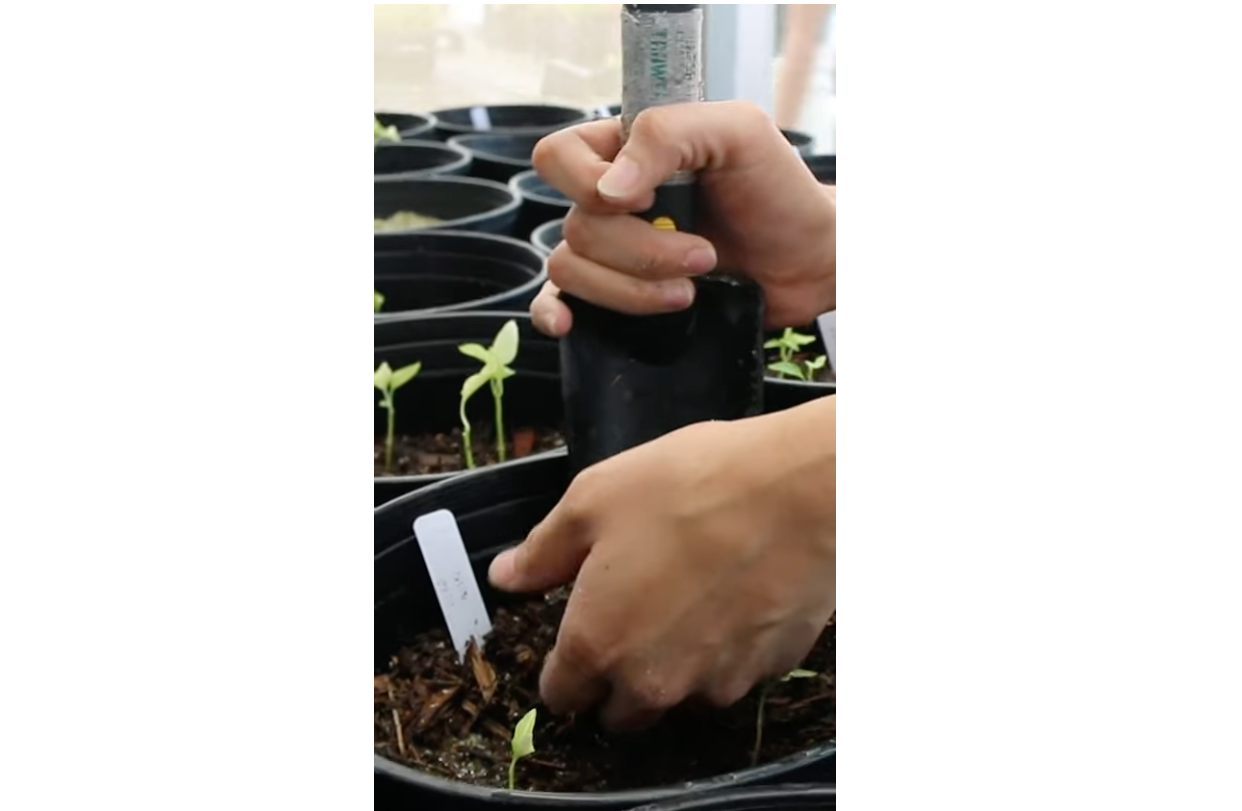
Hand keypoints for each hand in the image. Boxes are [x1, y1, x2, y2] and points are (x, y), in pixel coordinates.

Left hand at [488, 396, 835, 730]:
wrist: (802, 490)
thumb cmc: (688, 485)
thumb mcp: (593, 499)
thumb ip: (542, 551)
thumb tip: (507, 577)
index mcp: (598, 645)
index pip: (562, 696)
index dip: (563, 667)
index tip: (576, 634)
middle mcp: (654, 682)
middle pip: (621, 712)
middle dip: (617, 676)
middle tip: (634, 611)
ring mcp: (717, 683)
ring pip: (681, 695)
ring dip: (676, 664)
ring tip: (692, 595)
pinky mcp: (770, 671)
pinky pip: (735, 672)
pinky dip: (728, 648)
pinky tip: (737, 594)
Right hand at [528, 101, 835, 336]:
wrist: (807, 262)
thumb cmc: (778, 190)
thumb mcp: (737, 132)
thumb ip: (668, 133)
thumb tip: (609, 190)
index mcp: (625, 150)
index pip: (559, 157)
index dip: (590, 182)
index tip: (649, 197)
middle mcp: (610, 200)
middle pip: (575, 227)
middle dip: (642, 250)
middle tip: (703, 256)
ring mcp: (611, 252)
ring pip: (571, 270)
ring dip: (634, 290)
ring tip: (690, 290)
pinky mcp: (617, 296)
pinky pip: (557, 301)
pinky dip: (554, 312)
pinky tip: (569, 324)